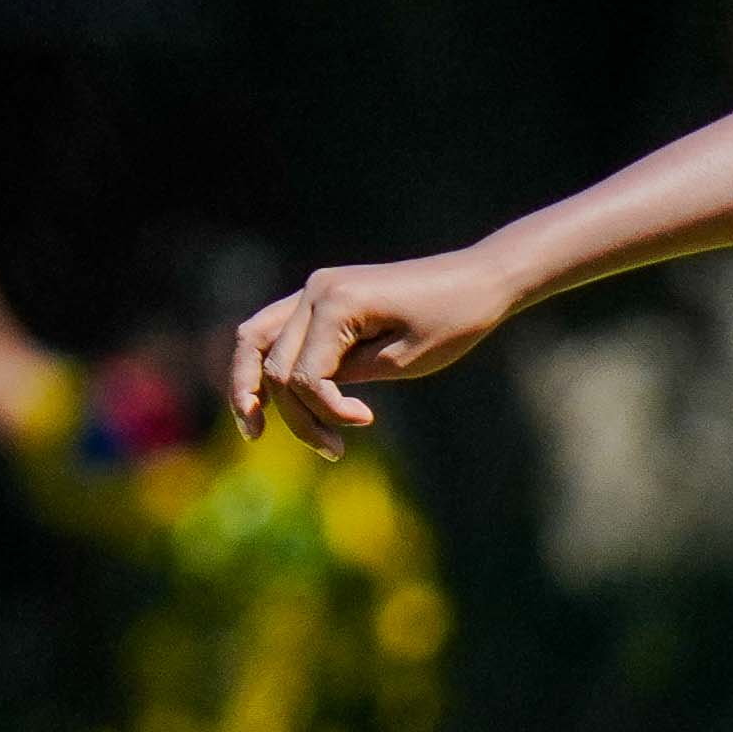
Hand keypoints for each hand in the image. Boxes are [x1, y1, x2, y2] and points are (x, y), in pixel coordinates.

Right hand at [229, 248, 524, 454]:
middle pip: (274, 364)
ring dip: (251, 387)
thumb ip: (348, 375)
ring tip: (254, 432)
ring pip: (257, 340)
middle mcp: (315, 290)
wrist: (480, 280)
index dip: (326, 411)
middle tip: (332, 451)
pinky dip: (271, 365)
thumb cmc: (453, 321)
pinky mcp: (324, 297)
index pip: (304, 375)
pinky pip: (278, 332)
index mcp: (335, 302)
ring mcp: (315, 289)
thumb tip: (302, 391)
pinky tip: (268, 401)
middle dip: (294, 415)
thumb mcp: (402, 360)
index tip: (367, 421)